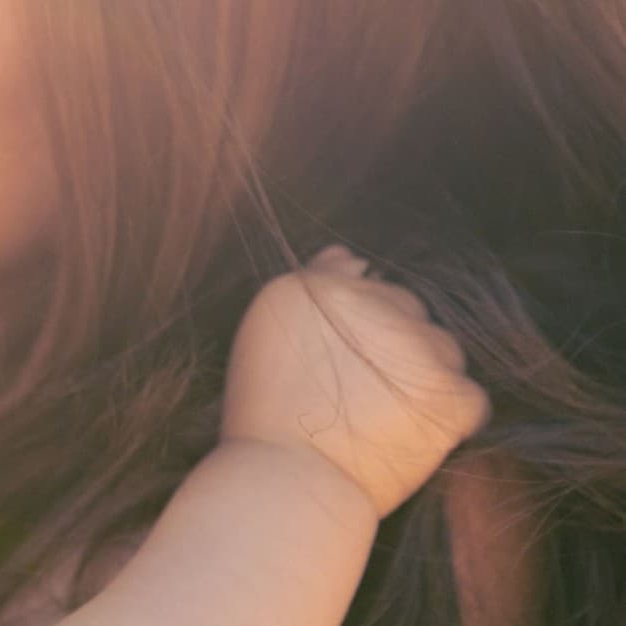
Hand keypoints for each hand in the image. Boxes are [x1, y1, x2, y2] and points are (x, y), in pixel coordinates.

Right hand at [221, 247, 489, 516]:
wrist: (287, 482)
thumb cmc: (267, 416)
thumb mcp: (272, 335)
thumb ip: (313, 287)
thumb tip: (353, 256)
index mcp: (318, 287)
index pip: (370, 289)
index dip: (360, 330)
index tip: (343, 366)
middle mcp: (371, 304)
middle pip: (410, 312)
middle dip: (395, 346)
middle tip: (363, 393)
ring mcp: (416, 347)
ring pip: (444, 349)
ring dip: (425, 376)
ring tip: (388, 418)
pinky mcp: (451, 395)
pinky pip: (471, 399)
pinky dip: (451, 420)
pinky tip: (415, 438)